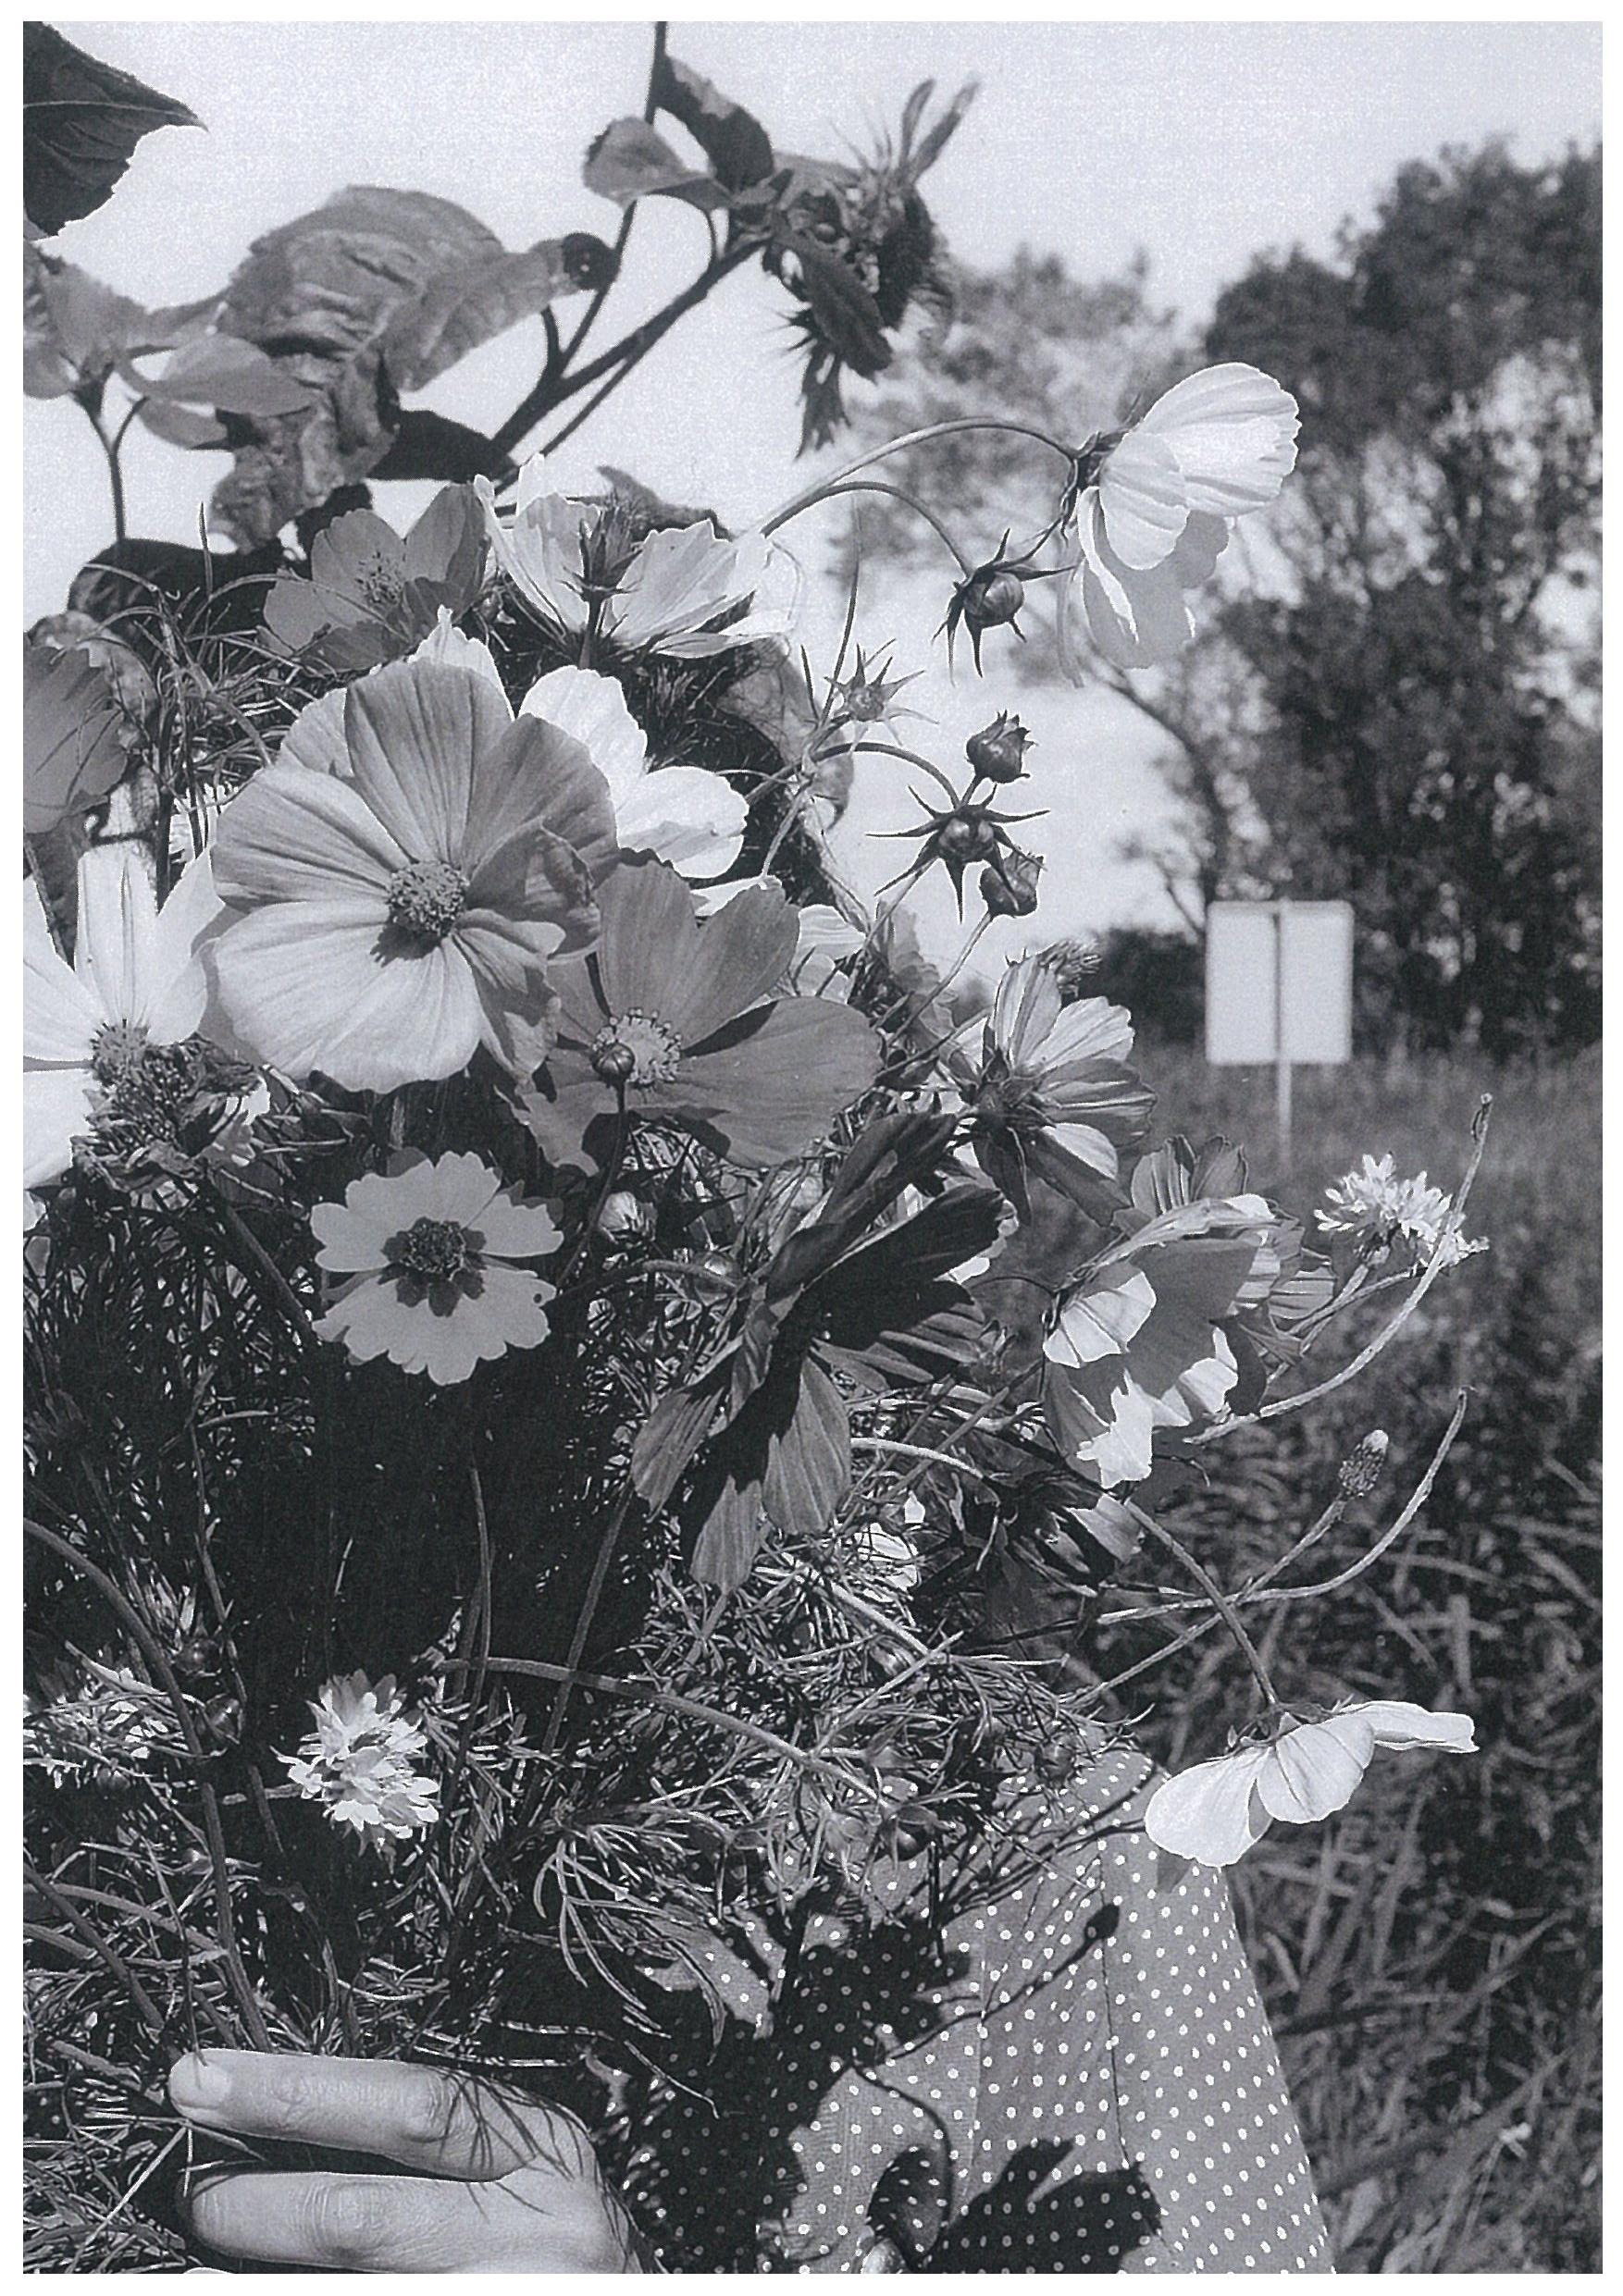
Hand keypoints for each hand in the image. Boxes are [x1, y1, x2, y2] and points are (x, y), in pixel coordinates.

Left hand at [169, 2049, 644, 2271]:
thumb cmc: (555, 2238)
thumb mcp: (523, 2164)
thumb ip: (431, 2142)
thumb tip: (278, 2112)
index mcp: (546, 2153)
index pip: (409, 2108)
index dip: (295, 2092)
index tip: (205, 2078)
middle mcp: (537, 2240)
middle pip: (360, 2219)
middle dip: (251, 2200)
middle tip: (190, 2185)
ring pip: (347, 2291)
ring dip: (260, 2273)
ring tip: (205, 2253)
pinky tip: (259, 2284)